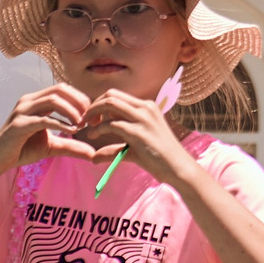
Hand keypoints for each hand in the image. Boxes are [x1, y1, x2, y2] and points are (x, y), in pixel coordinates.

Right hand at [0, 85, 98, 171]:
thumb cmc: (21, 150)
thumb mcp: (52, 146)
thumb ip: (71, 146)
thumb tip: (92, 153)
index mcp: (36, 101)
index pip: (64, 89)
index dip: (81, 99)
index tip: (93, 117)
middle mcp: (29, 101)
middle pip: (61, 89)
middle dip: (79, 102)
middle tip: (91, 118)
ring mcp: (22, 111)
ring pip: (53, 100)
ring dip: (71, 111)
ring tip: (82, 124)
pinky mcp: (19, 125)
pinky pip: (43, 119)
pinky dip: (60, 124)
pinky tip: (71, 131)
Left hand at [73, 88, 189, 184]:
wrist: (178, 168)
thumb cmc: (159, 158)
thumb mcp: (134, 148)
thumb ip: (114, 148)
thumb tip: (93, 158)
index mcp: (147, 107)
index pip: (117, 95)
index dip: (99, 104)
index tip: (91, 118)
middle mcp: (146, 107)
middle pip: (111, 95)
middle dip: (93, 106)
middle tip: (85, 121)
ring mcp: (143, 118)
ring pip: (110, 104)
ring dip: (93, 113)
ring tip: (87, 128)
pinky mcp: (138, 132)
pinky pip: (111, 124)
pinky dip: (98, 129)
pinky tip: (93, 136)